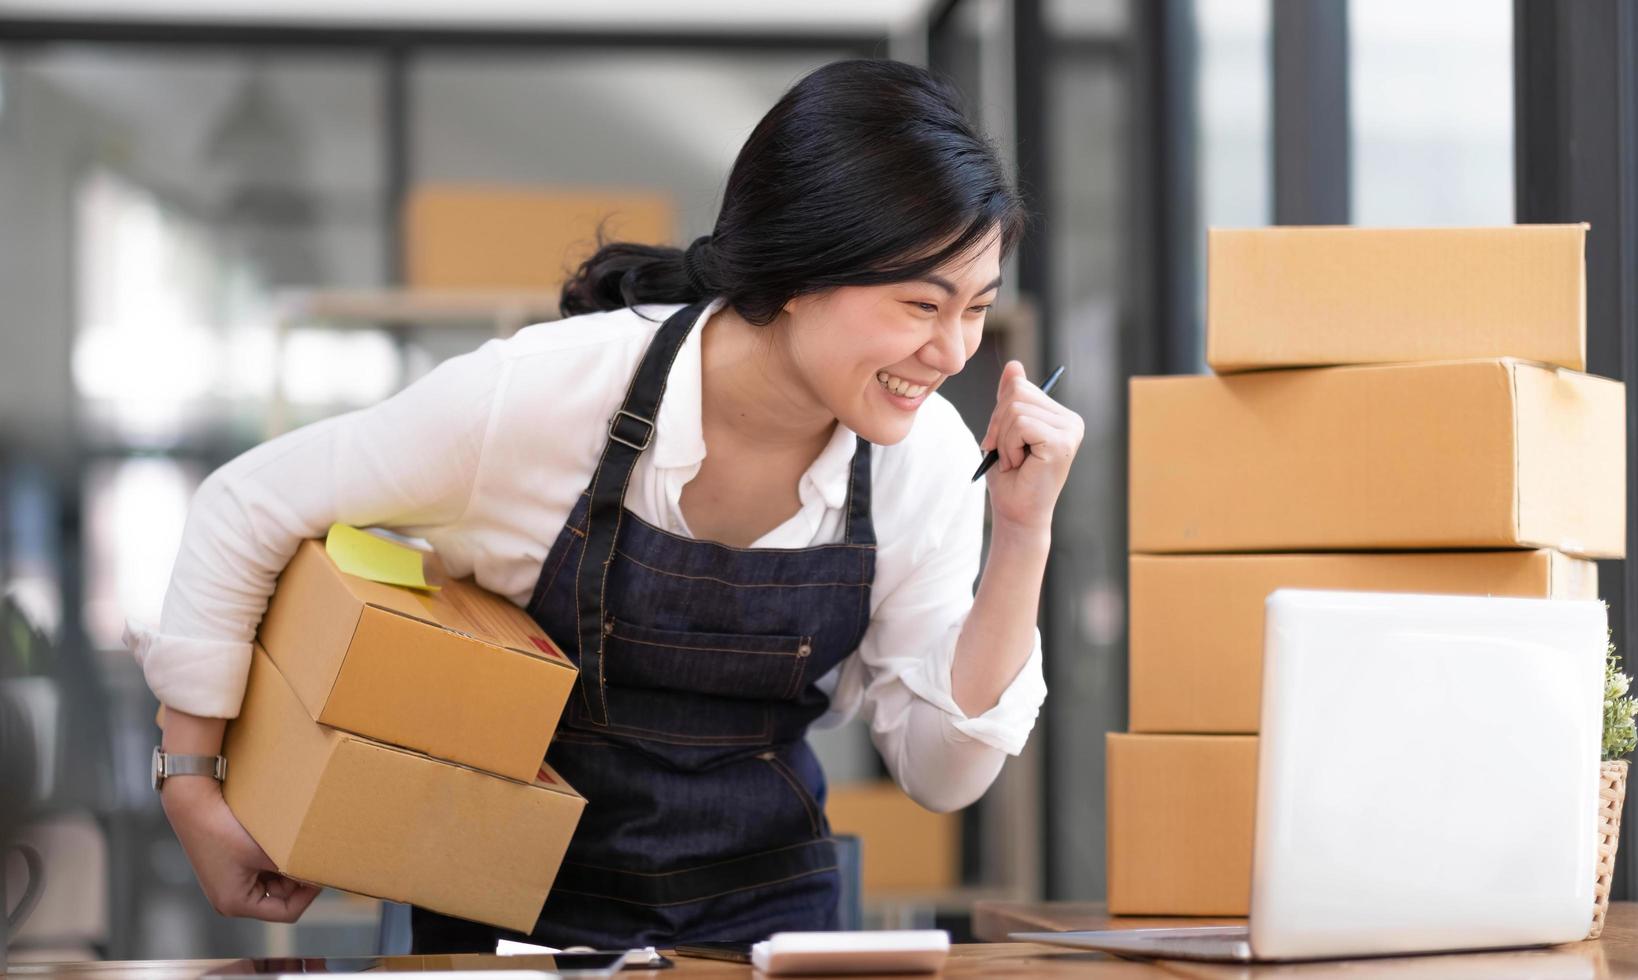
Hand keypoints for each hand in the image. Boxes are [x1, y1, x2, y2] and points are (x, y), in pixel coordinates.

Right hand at [162, 776, 320, 921]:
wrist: (194, 804)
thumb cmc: (224, 829)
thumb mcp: (265, 853)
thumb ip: (292, 869)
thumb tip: (319, 874)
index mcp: (236, 904)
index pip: (286, 912)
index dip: (308, 894)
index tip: (321, 872)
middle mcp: (230, 900)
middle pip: (280, 899)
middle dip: (296, 878)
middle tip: (311, 855)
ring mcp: (229, 885)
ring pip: (273, 883)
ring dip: (285, 866)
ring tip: (292, 845)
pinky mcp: (229, 869)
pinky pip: (261, 871)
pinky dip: (273, 859)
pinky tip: (278, 840)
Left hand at [978, 360, 1083, 537]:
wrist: (1016, 514)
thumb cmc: (1011, 478)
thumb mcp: (1004, 431)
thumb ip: (1010, 399)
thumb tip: (1014, 365)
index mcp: (1060, 415)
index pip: (1020, 386)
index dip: (998, 414)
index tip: (1000, 442)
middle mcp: (1071, 420)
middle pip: (1017, 392)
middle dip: (998, 424)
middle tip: (1005, 453)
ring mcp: (1070, 430)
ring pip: (1015, 409)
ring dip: (1003, 439)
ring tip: (1015, 461)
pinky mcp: (1062, 442)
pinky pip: (1020, 425)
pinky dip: (1009, 446)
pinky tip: (1019, 465)